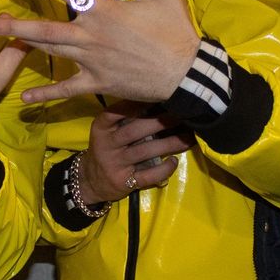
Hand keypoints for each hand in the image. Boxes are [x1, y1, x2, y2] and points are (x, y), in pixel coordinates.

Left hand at [0, 0, 199, 104]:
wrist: (185, 72)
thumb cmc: (175, 31)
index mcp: (103, 10)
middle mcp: (90, 34)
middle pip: (45, 27)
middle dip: (14, 23)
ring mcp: (90, 61)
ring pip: (49, 52)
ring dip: (21, 47)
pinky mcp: (96, 83)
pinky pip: (66, 89)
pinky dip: (46, 94)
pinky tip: (25, 98)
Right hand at [76, 103, 193, 204]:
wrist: (91, 181)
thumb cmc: (106, 149)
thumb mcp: (106, 132)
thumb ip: (124, 119)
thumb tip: (157, 101)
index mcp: (101, 128)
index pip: (115, 113)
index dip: (134, 105)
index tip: (156, 97)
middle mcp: (106, 145)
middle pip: (134, 131)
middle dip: (160, 122)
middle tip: (181, 115)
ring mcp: (115, 164)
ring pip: (145, 151)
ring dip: (169, 144)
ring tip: (188, 138)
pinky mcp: (125, 182)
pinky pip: (148, 175)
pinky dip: (164, 168)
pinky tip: (174, 161)